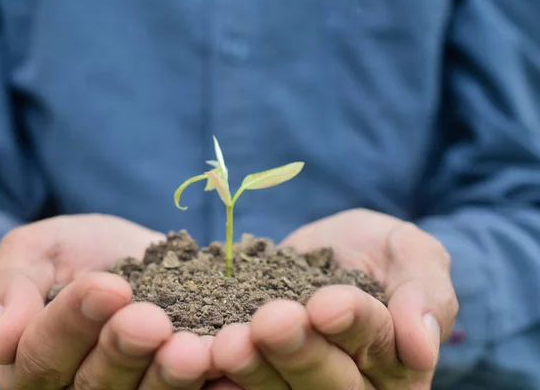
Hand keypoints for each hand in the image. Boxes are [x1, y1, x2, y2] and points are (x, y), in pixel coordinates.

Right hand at [0, 214, 213, 388]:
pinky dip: (210, 384)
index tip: (109, 287)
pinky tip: (225, 366)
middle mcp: (78, 388)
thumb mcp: (36, 251)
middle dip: (123, 350)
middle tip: (151, 321)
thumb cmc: (77, 251)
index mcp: (33, 362)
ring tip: (192, 350)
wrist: (134, 252)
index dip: (73, 322)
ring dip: (168, 376)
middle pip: (94, 384)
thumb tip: (2, 338)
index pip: (42, 355)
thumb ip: (11, 287)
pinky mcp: (173, 385)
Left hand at [210, 209, 458, 388]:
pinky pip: (242, 385)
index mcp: (396, 361)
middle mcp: (352, 384)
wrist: (331, 250)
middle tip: (270, 322)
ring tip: (227, 343)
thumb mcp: (410, 252)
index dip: (354, 325)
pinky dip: (221, 379)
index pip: (378, 345)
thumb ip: (425, 291)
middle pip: (328, 380)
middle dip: (298, 350)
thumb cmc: (380, 250)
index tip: (328, 303)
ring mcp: (300, 383)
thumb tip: (423, 345)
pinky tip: (201, 363)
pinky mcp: (261, 374)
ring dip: (252, 369)